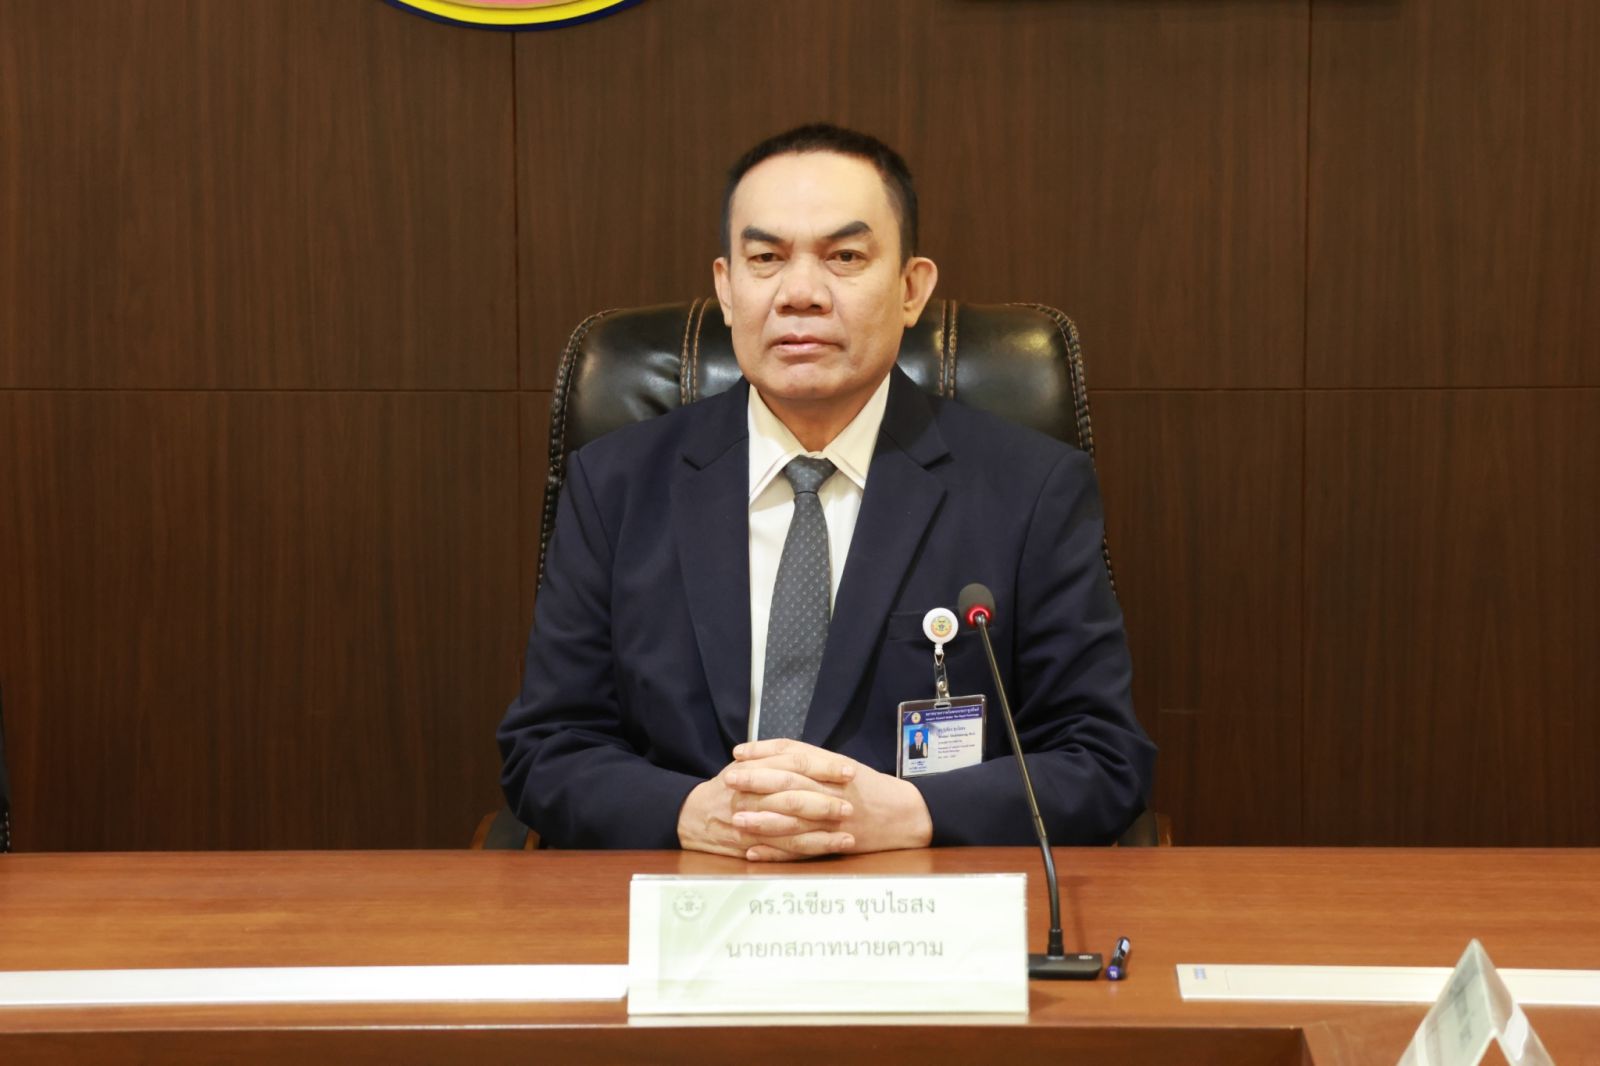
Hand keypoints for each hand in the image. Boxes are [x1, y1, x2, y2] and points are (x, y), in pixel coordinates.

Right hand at [676, 748, 857, 858]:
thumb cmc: (727, 788)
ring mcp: (753, 825)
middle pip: (794, 798)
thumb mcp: (745, 764)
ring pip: (792, 830)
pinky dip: (809, 850)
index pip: (795, 764)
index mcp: (755, 770)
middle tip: (850, 806)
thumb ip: (773, 757)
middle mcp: (753, 797)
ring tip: (850, 834)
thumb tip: (809, 754)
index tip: (848, 770)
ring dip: (824, 834)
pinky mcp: (753, 846)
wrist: (693, 816)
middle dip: (825, 804)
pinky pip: (785, 851)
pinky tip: (831, 847)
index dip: (824, 767)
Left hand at [729, 739, 933, 861]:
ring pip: (794, 819)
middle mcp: (832, 793)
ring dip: (762, 820)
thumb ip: (811, 763)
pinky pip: (802, 850)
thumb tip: (771, 757)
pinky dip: (777, 852)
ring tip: (736, 819)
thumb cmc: (870, 789)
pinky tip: (754, 851)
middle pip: (790, 783)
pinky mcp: (834, 845)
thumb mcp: (842, 766)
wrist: (906, 816)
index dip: (765, 753)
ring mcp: (833, 821)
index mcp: (834, 770)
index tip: (739, 753)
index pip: (795, 756)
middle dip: (757, 781)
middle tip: (729, 780)